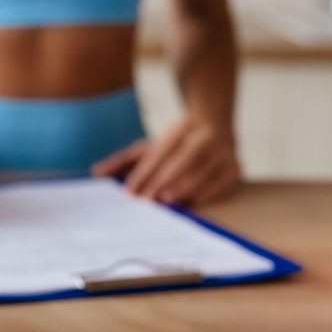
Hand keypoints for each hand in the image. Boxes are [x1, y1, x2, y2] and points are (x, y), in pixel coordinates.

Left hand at [91, 120, 241, 206]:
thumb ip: (124, 161)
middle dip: (162, 181)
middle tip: (148, 201)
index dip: (144, 173)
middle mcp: (204, 136)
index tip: (130, 192)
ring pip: (203, 170)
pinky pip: (222, 182)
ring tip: (168, 202)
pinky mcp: (236, 168)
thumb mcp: (149, 147)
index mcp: (180, 129)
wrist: (215, 126)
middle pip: (181, 160)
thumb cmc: (174, 146)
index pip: (159, 152)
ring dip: (185, 187)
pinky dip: (207, 193)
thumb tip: (96, 174)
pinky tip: (193, 204)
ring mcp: (223, 151)